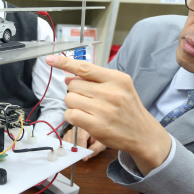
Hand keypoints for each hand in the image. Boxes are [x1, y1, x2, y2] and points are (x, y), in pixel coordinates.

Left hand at [47, 55, 170, 174]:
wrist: (143, 134)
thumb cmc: (127, 109)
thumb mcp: (120, 87)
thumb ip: (95, 80)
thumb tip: (68, 77)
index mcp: (117, 79)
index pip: (85, 67)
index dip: (65, 62)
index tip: (50, 58)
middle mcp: (110, 92)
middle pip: (73, 84)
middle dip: (75, 91)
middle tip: (88, 100)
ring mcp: (103, 109)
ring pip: (69, 99)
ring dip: (73, 104)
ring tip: (87, 110)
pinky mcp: (96, 126)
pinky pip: (70, 115)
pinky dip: (71, 116)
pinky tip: (83, 118)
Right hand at [64, 127, 106, 160]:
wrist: (97, 132)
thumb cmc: (99, 138)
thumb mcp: (100, 144)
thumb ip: (95, 149)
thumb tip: (87, 156)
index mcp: (86, 127)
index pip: (81, 138)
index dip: (82, 148)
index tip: (84, 158)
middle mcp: (77, 127)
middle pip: (73, 139)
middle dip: (76, 150)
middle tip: (80, 157)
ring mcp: (71, 130)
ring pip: (68, 140)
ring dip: (72, 149)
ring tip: (78, 154)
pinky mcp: (68, 133)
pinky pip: (65, 141)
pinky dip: (68, 147)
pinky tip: (73, 151)